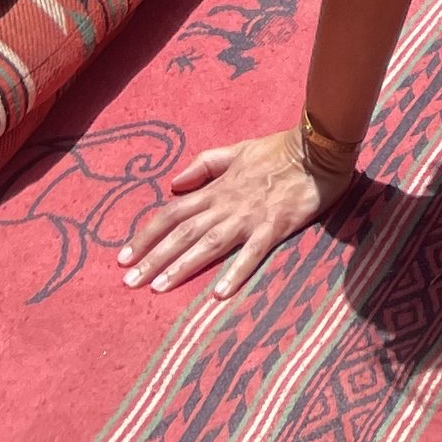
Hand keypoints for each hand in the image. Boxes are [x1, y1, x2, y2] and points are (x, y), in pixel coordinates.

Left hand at [117, 129, 345, 299]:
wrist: (318, 148)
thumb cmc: (278, 150)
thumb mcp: (237, 149)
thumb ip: (205, 164)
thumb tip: (174, 183)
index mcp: (217, 188)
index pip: (173, 212)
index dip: (146, 234)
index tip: (123, 256)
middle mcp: (227, 204)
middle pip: (183, 232)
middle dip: (154, 257)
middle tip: (128, 282)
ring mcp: (250, 217)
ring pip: (209, 244)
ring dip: (182, 266)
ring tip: (158, 288)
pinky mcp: (275, 227)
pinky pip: (252, 253)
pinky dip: (235, 271)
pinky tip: (219, 293)